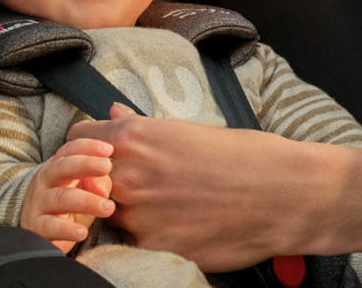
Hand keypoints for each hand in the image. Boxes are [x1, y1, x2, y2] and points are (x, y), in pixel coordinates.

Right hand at [20, 137, 116, 252]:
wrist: (36, 230)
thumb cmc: (68, 205)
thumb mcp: (86, 189)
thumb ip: (98, 183)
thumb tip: (102, 191)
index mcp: (57, 167)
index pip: (69, 150)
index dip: (88, 147)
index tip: (109, 150)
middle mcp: (45, 182)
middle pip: (61, 168)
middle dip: (85, 164)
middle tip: (106, 166)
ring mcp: (38, 204)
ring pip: (60, 198)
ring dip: (86, 201)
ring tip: (108, 207)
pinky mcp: (36, 228)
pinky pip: (50, 227)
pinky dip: (66, 230)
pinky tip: (82, 232)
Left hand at [68, 104, 361, 270]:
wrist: (285, 193)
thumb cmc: (246, 156)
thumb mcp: (192, 130)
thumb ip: (144, 128)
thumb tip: (114, 113)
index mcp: (135, 138)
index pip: (77, 142)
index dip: (86, 150)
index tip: (99, 158)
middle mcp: (128, 175)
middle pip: (84, 181)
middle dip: (101, 183)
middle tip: (133, 187)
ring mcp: (137, 215)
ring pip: (108, 216)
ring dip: (126, 214)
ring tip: (164, 209)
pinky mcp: (154, 248)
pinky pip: (134, 245)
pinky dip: (148, 239)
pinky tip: (179, 229)